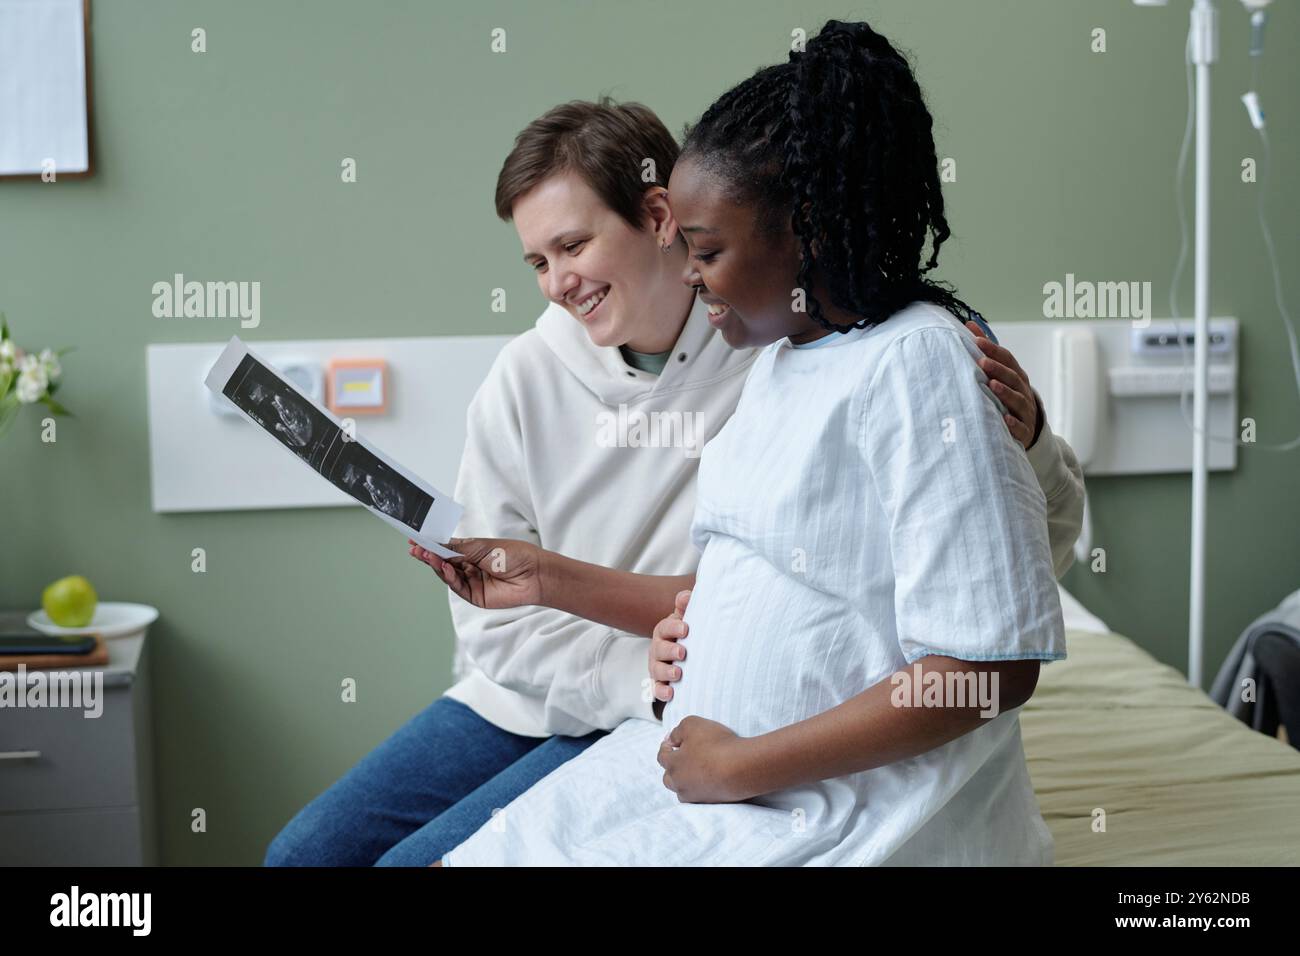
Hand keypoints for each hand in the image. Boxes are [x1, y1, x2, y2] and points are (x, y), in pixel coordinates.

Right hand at [408, 536, 542, 608]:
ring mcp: (471, 582)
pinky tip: (444, 567)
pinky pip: (457, 586)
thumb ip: (458, 548)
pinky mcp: (474, 596)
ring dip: (436, 565)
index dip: (432, 544)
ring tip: (426, 555)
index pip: (447, 548)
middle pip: (444, 562)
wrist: (534, 574)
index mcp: (472, 552)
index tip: (416, 538)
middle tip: (415, 548)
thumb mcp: (482, 546)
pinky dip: (448, 577)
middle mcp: (470, 567)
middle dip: (429, 555)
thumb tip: (436, 543)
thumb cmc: (515, 555)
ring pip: (447, 575)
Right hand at [650, 590, 690, 706]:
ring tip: (678, 674)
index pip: (665, 627)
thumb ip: (686, 606)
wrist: (687, 653)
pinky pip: (656, 689)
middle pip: (659, 649)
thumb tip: (686, 596)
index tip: (686, 628)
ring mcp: (657, 667)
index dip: (674, 627)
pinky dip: (661, 692)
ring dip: (666, 672)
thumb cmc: (688, 633)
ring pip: (656, 670)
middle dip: (669, 651)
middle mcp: (658, 649)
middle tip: (682, 653)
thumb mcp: (687, 618)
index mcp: (664, 631)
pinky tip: (671, 694)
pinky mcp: (660, 683)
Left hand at [657, 715, 755, 802]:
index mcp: (672, 765)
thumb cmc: (716, 744)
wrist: (742, 767)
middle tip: (683, 757)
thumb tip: (671, 739)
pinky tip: (709, 779)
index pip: (662, 756)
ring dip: (686, 781)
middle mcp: (680, 784)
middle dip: (673, 767)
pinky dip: (701, 788)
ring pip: (683, 790)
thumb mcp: (692, 724)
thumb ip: (677, 731)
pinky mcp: (711, 802)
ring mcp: (695, 796)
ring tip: (696, 770)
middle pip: (669, 778)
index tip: (672, 741)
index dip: (666, 746)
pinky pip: (699, 796)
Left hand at [965, 320, 1041, 448]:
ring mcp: (1025, 411)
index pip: (1007, 359)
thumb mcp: (1001, 373)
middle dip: (998, 369)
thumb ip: (987, 351)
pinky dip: (1014, 424)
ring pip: (1018, 400)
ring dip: (1005, 392)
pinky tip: (1005, 420)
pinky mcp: (1024, 431)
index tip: (977, 341)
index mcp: (1016, 376)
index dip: (993, 350)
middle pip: (1013, 378)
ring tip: (992, 385)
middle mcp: (1022, 391)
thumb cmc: (1008, 396)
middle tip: (982, 362)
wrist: (1027, 427)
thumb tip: (970, 324)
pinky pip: (1020, 428)